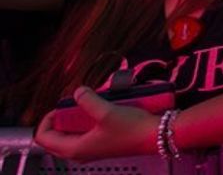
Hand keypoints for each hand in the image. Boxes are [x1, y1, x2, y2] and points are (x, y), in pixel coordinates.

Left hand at [34, 86, 158, 159]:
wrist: (156, 136)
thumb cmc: (133, 129)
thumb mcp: (107, 111)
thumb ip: (88, 100)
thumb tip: (77, 92)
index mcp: (75, 149)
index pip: (43, 137)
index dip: (46, 120)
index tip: (60, 106)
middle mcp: (80, 153)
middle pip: (53, 140)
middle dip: (56, 122)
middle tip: (68, 107)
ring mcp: (91, 150)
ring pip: (67, 138)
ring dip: (70, 123)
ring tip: (82, 108)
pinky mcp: (102, 145)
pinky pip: (81, 136)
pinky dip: (82, 125)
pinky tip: (96, 112)